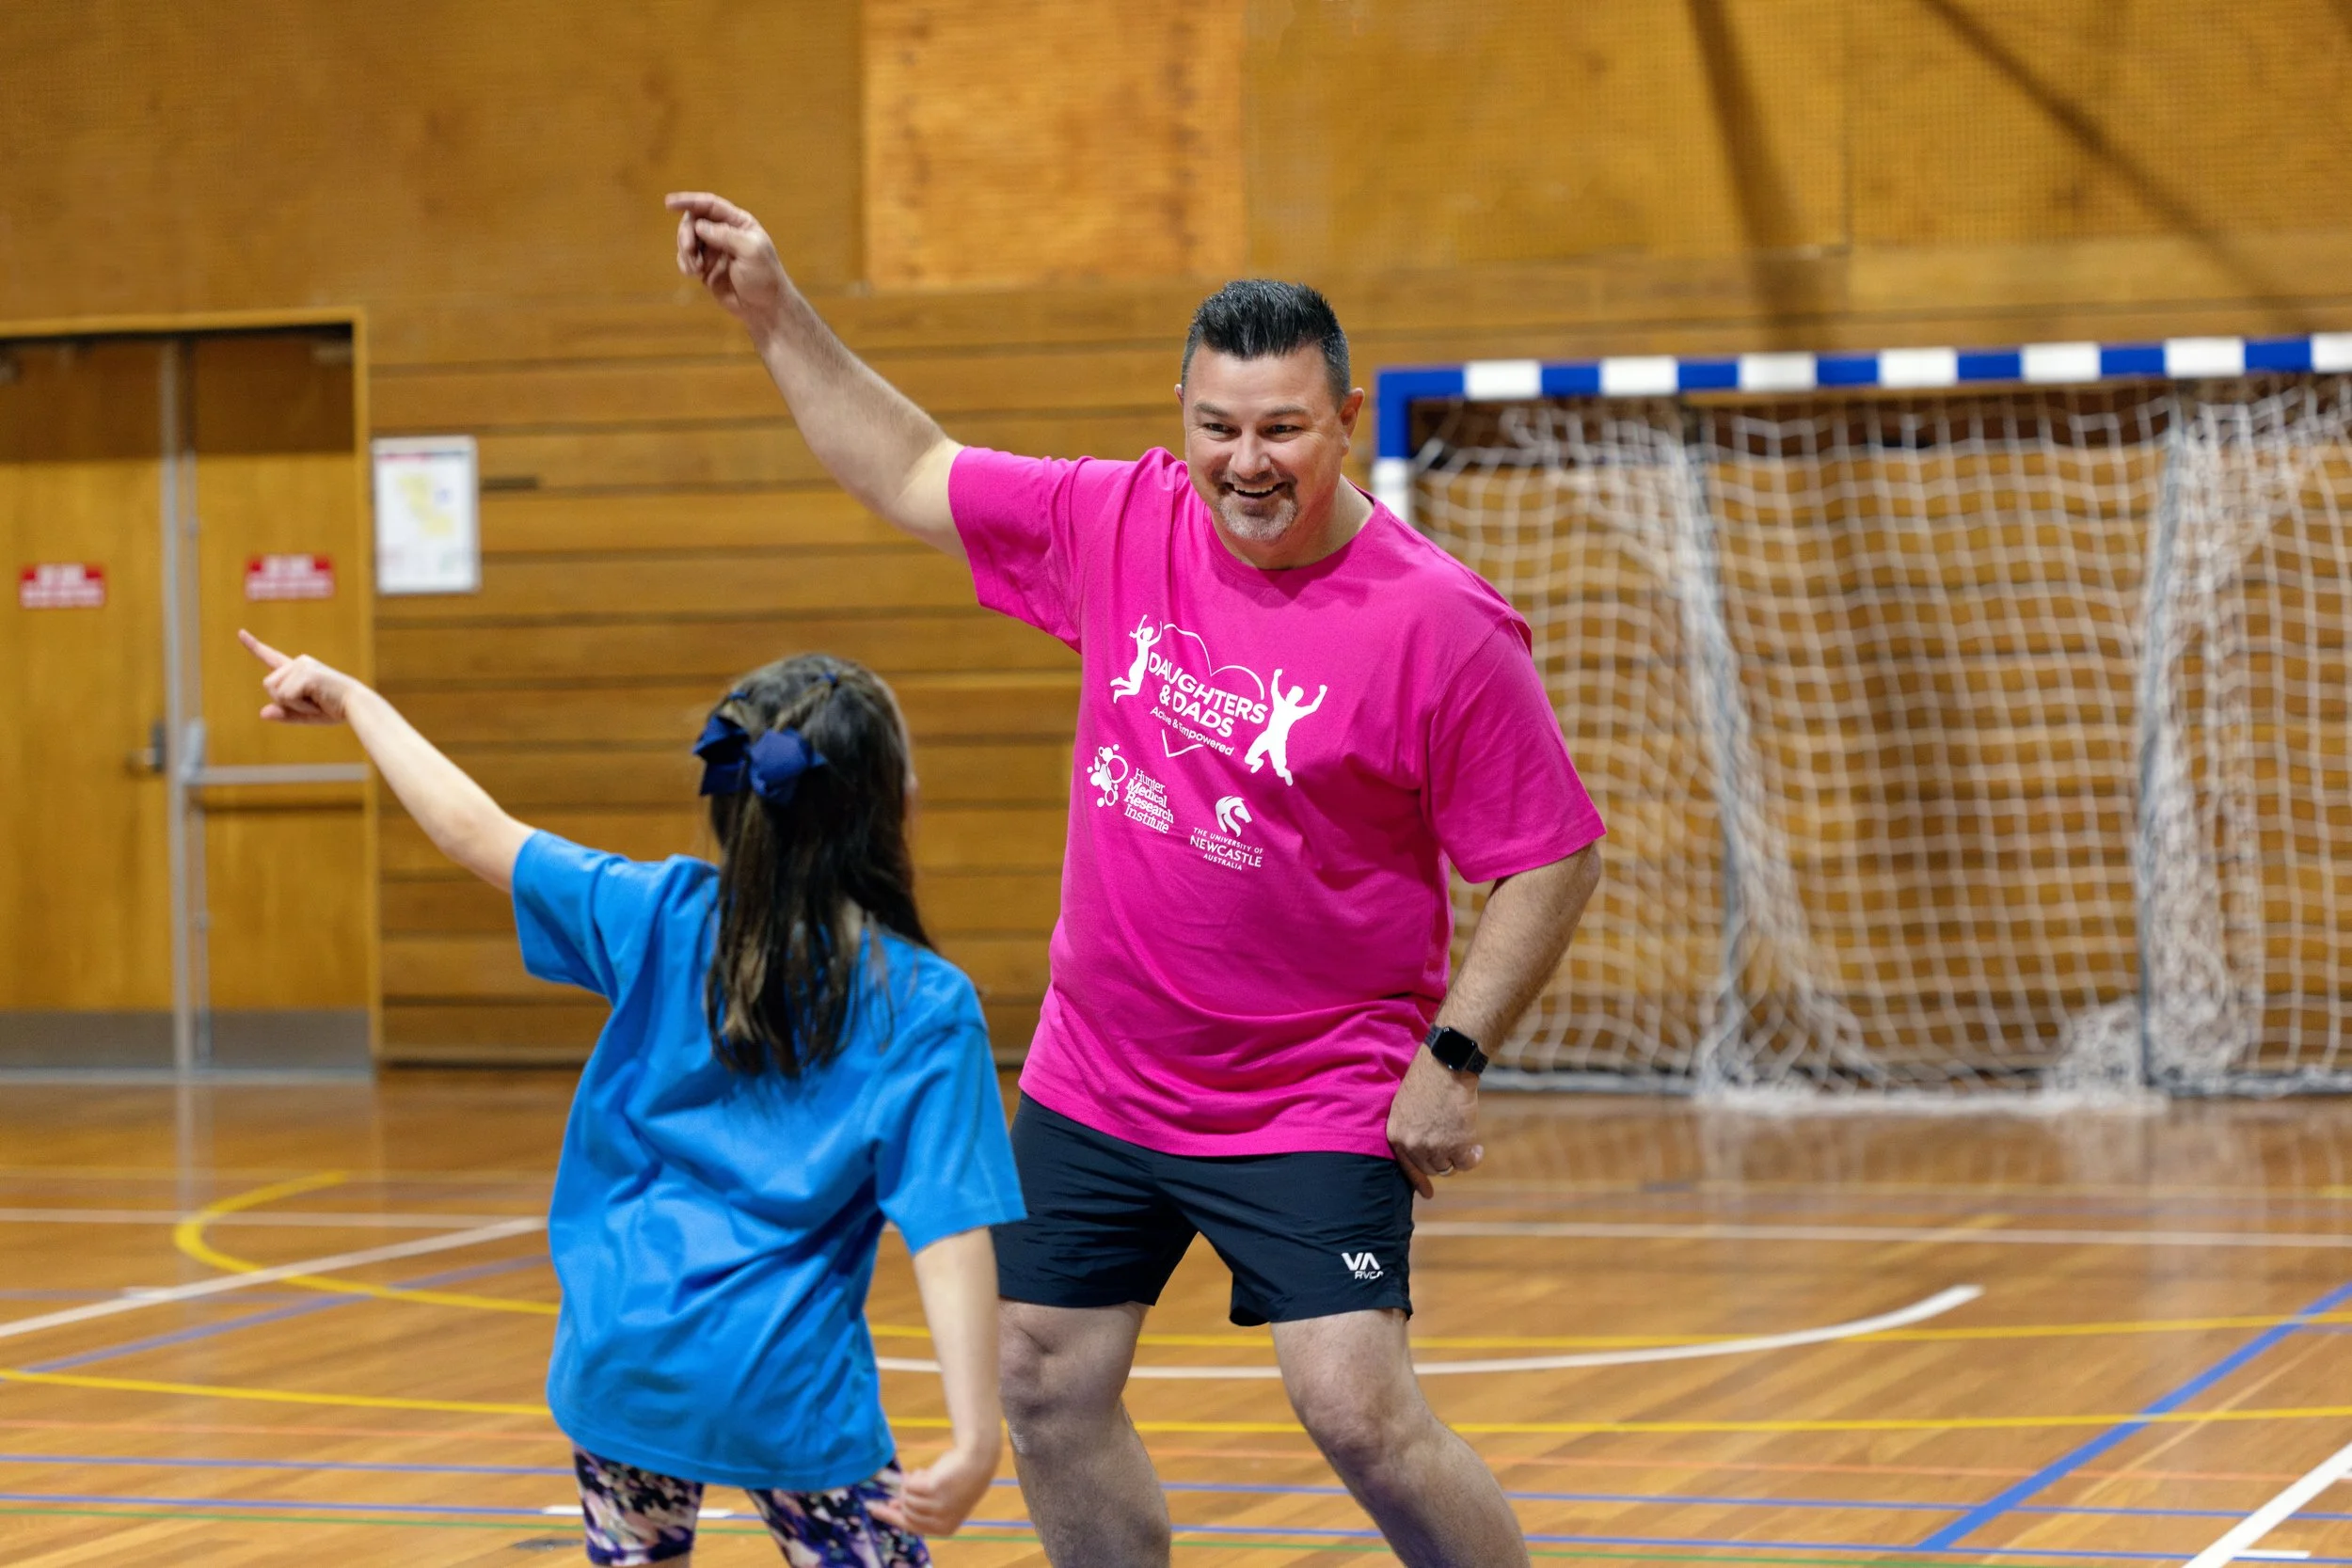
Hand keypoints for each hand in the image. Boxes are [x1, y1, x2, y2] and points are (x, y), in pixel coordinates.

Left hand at [240, 629, 365, 724]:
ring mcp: (302, 665)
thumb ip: (284, 714)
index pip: (271, 657)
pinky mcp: (306, 673)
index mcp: (298, 669)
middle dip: (284, 701)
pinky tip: (318, 700)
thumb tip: (262, 713)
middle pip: (268, 685)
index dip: (253, 646)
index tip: (240, 632)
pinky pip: (286, 696)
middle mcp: (299, 662)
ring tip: (316, 701)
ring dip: (293, 703)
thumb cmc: (336, 709)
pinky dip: (299, 705)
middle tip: (312, 703)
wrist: (358, 706)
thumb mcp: (305, 714)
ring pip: (275, 691)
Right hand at [665, 191, 792, 330]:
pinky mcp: (705, 267)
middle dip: (686, 233)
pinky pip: (686, 258)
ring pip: (687, 239)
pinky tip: (693, 274)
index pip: (709, 205)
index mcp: (738, 222)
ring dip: (686, 252)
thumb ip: (725, 235)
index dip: (689, 201)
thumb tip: (698, 225)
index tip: (669, 204)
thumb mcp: (750, 251)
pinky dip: (684, 263)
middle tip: (689, 249)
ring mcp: (713, 250)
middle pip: (693, 221)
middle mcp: (724, 232)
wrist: (764, 308)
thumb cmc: (764, 277)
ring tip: (696, 269)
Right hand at [865, 1440, 997, 1536]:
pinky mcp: (933, 1489)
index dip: (892, 1517)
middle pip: (906, 1512)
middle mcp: (941, 1522)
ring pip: (907, 1498)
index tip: (873, 1508)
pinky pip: (909, 1485)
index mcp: (945, 1529)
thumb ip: (919, 1506)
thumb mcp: (939, 1498)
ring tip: (926, 1474)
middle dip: (904, 1496)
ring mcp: (937, 1507)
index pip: (911, 1527)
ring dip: (912, 1483)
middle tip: (910, 1482)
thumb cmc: (958, 1479)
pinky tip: (926, 1471)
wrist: (977, 1460)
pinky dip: (914, 1476)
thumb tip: (893, 1506)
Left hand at [1385, 1045, 1483, 1199]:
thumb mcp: (1407, 1106)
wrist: (1447, 1065)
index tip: (1428, 1193)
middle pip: (1430, 1167)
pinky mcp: (1457, 1144)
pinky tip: (1477, 1149)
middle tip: (1455, 1148)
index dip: (1419, 1180)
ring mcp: (1434, 1146)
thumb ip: (1411, 1130)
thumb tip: (1424, 1153)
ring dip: (1459, 1158)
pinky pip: (1466, 1163)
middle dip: (1443, 1160)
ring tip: (1468, 1146)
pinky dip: (1474, 1158)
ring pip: (1448, 1166)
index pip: (1406, 1166)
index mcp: (1396, 1134)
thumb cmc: (1428, 1079)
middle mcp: (1412, 1144)